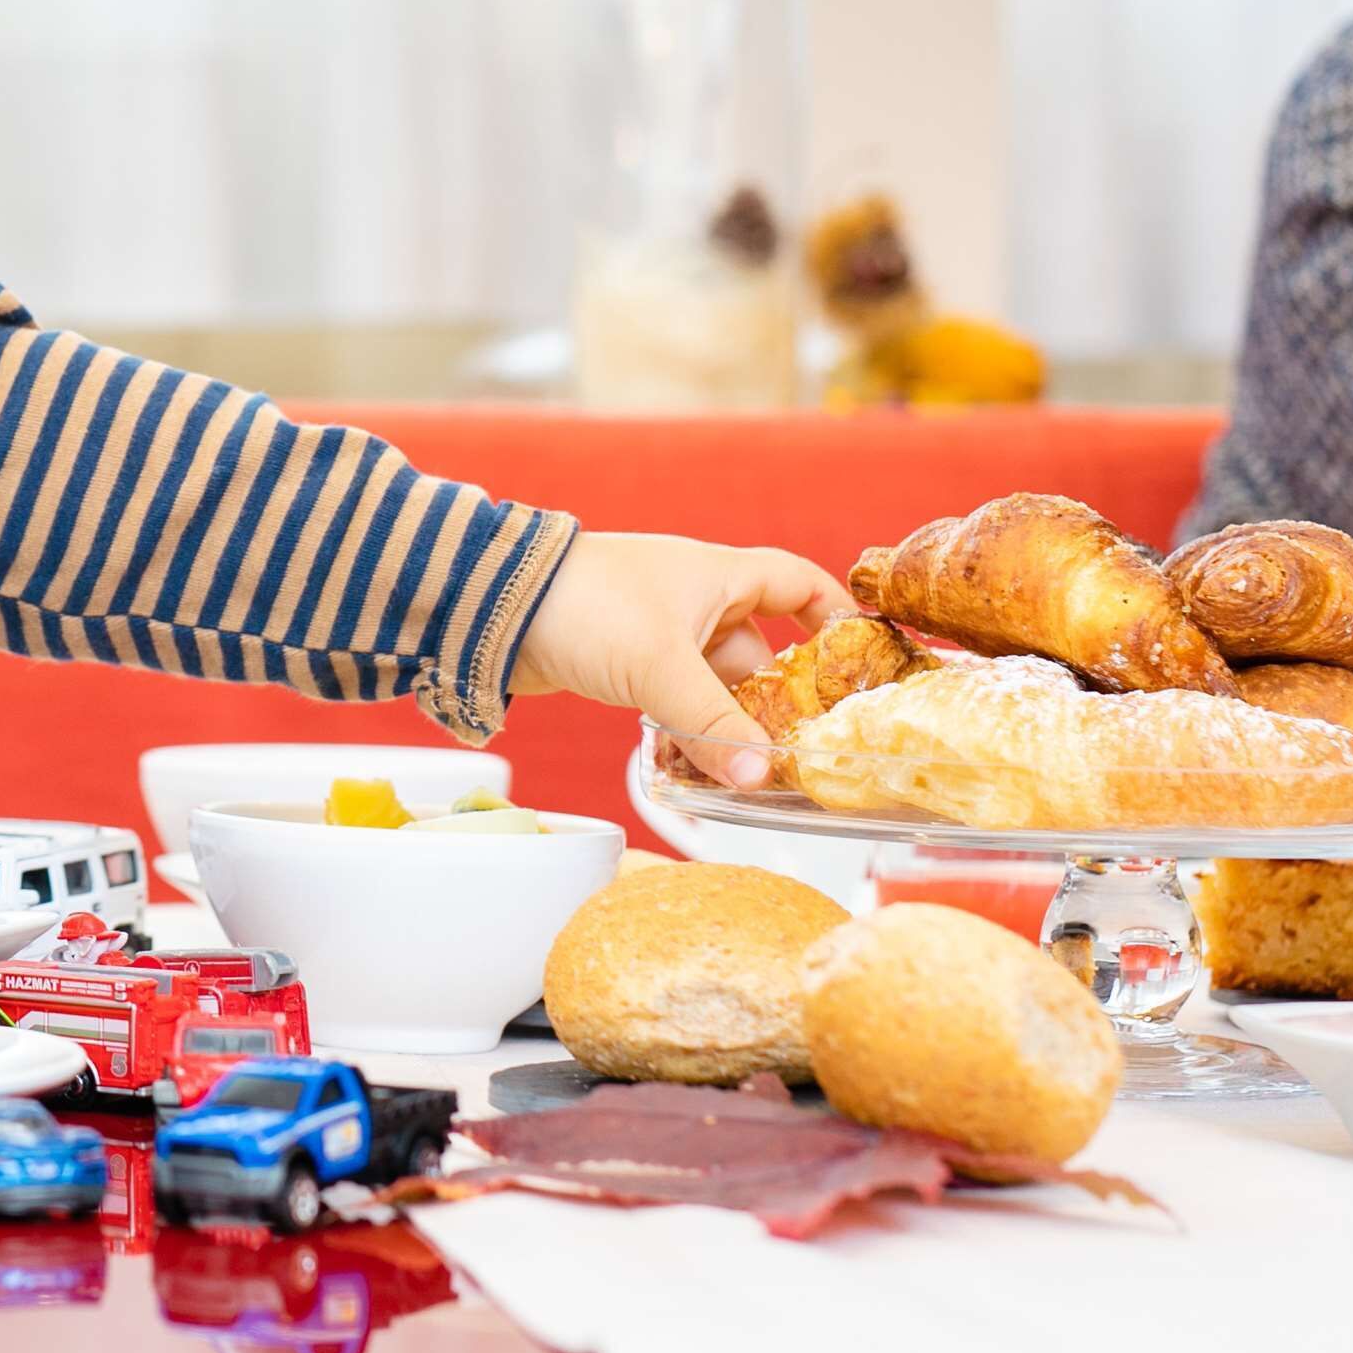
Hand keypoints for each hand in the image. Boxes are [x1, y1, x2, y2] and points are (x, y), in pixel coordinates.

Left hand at [513, 530, 858, 786]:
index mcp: (717, 577)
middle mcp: (692, 601)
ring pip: (713, 685)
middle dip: (777, 701)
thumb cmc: (583, 606)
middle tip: (803, 752)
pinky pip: (673, 699)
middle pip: (759, 653)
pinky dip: (686, 729)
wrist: (488, 606)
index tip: (865, 657)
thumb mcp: (659, 666)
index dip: (833, 616)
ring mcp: (656, 633)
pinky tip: (694, 769)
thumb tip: (760, 776)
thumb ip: (711, 725)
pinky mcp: (622, 662)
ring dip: (727, 725)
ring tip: (750, 775)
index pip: (797, 583)